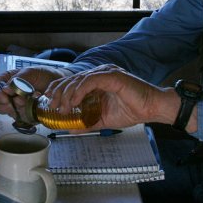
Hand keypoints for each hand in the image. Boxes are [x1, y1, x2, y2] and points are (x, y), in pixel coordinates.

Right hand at [0, 66, 72, 118]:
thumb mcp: (32, 71)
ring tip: (29, 102)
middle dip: (6, 104)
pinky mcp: (26, 113)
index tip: (5, 97)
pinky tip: (35, 106)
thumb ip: (19, 78)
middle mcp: (11, 94)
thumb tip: (6, 89)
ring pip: (8, 111)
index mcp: (8, 80)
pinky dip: (27, 113)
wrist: (60, 83)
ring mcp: (17, 104)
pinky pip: (21, 117)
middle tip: (20, 102)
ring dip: (17, 109)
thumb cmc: (45, 74)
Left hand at [45, 65, 180, 129]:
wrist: (152, 108)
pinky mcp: (112, 76)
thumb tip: (71, 129)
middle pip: (72, 79)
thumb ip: (87, 122)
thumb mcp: (103, 119)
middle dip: (59, 92)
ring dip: (68, 94)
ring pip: (79, 79)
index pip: (73, 82)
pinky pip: (90, 80)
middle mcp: (100, 74)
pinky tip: (75, 101)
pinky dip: (80, 90)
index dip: (59, 91)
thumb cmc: (132, 110)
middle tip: (53, 106)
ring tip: (63, 108)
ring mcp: (106, 73)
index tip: (50, 104)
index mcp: (98, 81)